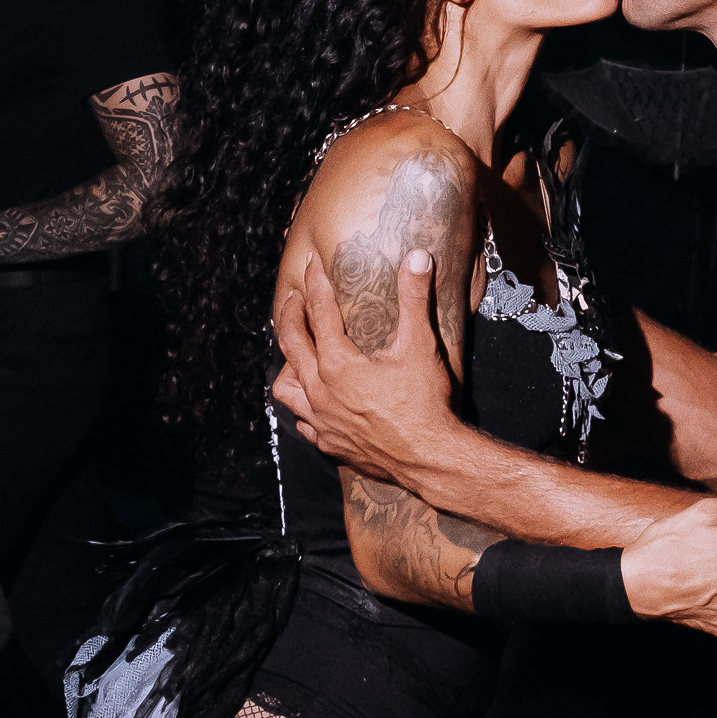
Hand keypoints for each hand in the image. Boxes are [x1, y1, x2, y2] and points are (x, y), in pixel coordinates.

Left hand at [272, 248, 460, 484]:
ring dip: (288, 365)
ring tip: (298, 353)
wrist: (431, 460)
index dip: (316, 284)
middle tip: (294, 296)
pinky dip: (304, 406)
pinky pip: (303, 422)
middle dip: (290, 314)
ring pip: (285, 388)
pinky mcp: (329, 444)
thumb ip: (415, 299)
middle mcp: (321, 392)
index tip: (313, 265)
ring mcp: (321, 421)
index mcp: (338, 365)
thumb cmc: (426, 404)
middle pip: (291, 344)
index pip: (319, 313)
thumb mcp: (422, 346)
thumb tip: (418, 258)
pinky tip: (316, 401)